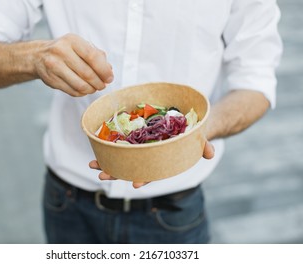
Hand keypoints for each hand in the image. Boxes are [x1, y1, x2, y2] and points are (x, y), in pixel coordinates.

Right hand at [35, 33, 112, 95]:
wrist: (38, 56)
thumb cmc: (65, 51)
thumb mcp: (79, 46)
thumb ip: (96, 56)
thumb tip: (109, 70)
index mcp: (72, 40)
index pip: (92, 56)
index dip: (104, 70)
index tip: (110, 78)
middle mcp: (61, 51)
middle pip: (87, 73)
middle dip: (99, 82)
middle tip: (103, 85)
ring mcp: (54, 66)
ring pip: (80, 85)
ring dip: (91, 89)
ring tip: (94, 88)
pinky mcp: (51, 79)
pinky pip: (72, 91)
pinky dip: (81, 93)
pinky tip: (84, 89)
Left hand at [89, 140, 214, 188]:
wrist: (189, 119)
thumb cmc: (195, 131)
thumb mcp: (200, 137)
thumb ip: (203, 146)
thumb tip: (210, 154)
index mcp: (163, 160)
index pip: (153, 172)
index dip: (144, 178)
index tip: (133, 184)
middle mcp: (150, 155)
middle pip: (132, 166)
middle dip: (116, 171)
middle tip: (101, 174)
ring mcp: (142, 145)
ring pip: (123, 156)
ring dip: (107, 159)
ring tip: (92, 163)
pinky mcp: (137, 133)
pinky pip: (121, 140)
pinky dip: (109, 144)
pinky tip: (97, 145)